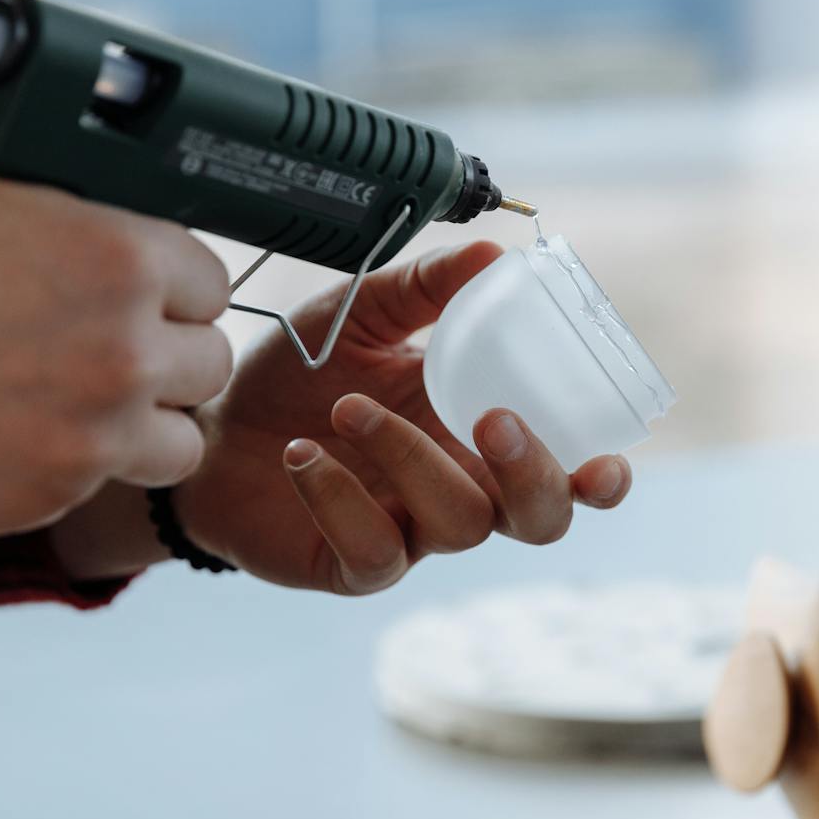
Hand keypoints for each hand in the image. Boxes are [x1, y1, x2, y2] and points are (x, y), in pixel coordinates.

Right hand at [0, 122, 231, 541]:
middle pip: (207, 359)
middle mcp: (124, 347)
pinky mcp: (59, 492)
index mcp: (119, 256)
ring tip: (80, 398)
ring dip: (144, 420)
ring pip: (182, 436)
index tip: (137, 294)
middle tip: (103, 345)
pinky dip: (81, 462)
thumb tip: (105, 155)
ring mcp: (97, 429)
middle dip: (164, 352)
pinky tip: (25, 431)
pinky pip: (112, 481)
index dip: (171, 286)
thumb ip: (59, 172)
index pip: (210, 280)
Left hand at [171, 242, 630, 592]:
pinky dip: (341, 498)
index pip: (568, 471)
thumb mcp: (363, 317)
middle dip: (533, 473)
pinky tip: (302, 455)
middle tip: (489, 416)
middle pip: (541, 518)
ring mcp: (413, 533)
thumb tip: (493, 253)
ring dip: (410, 457)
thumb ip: (427, 291)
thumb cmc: (301, 375)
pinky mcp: (356, 565)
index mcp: (481, 434)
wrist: (212, 428)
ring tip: (341, 406)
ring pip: (460, 524)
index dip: (601, 478)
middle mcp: (463, 489)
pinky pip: (375, 550)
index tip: (607, 461)